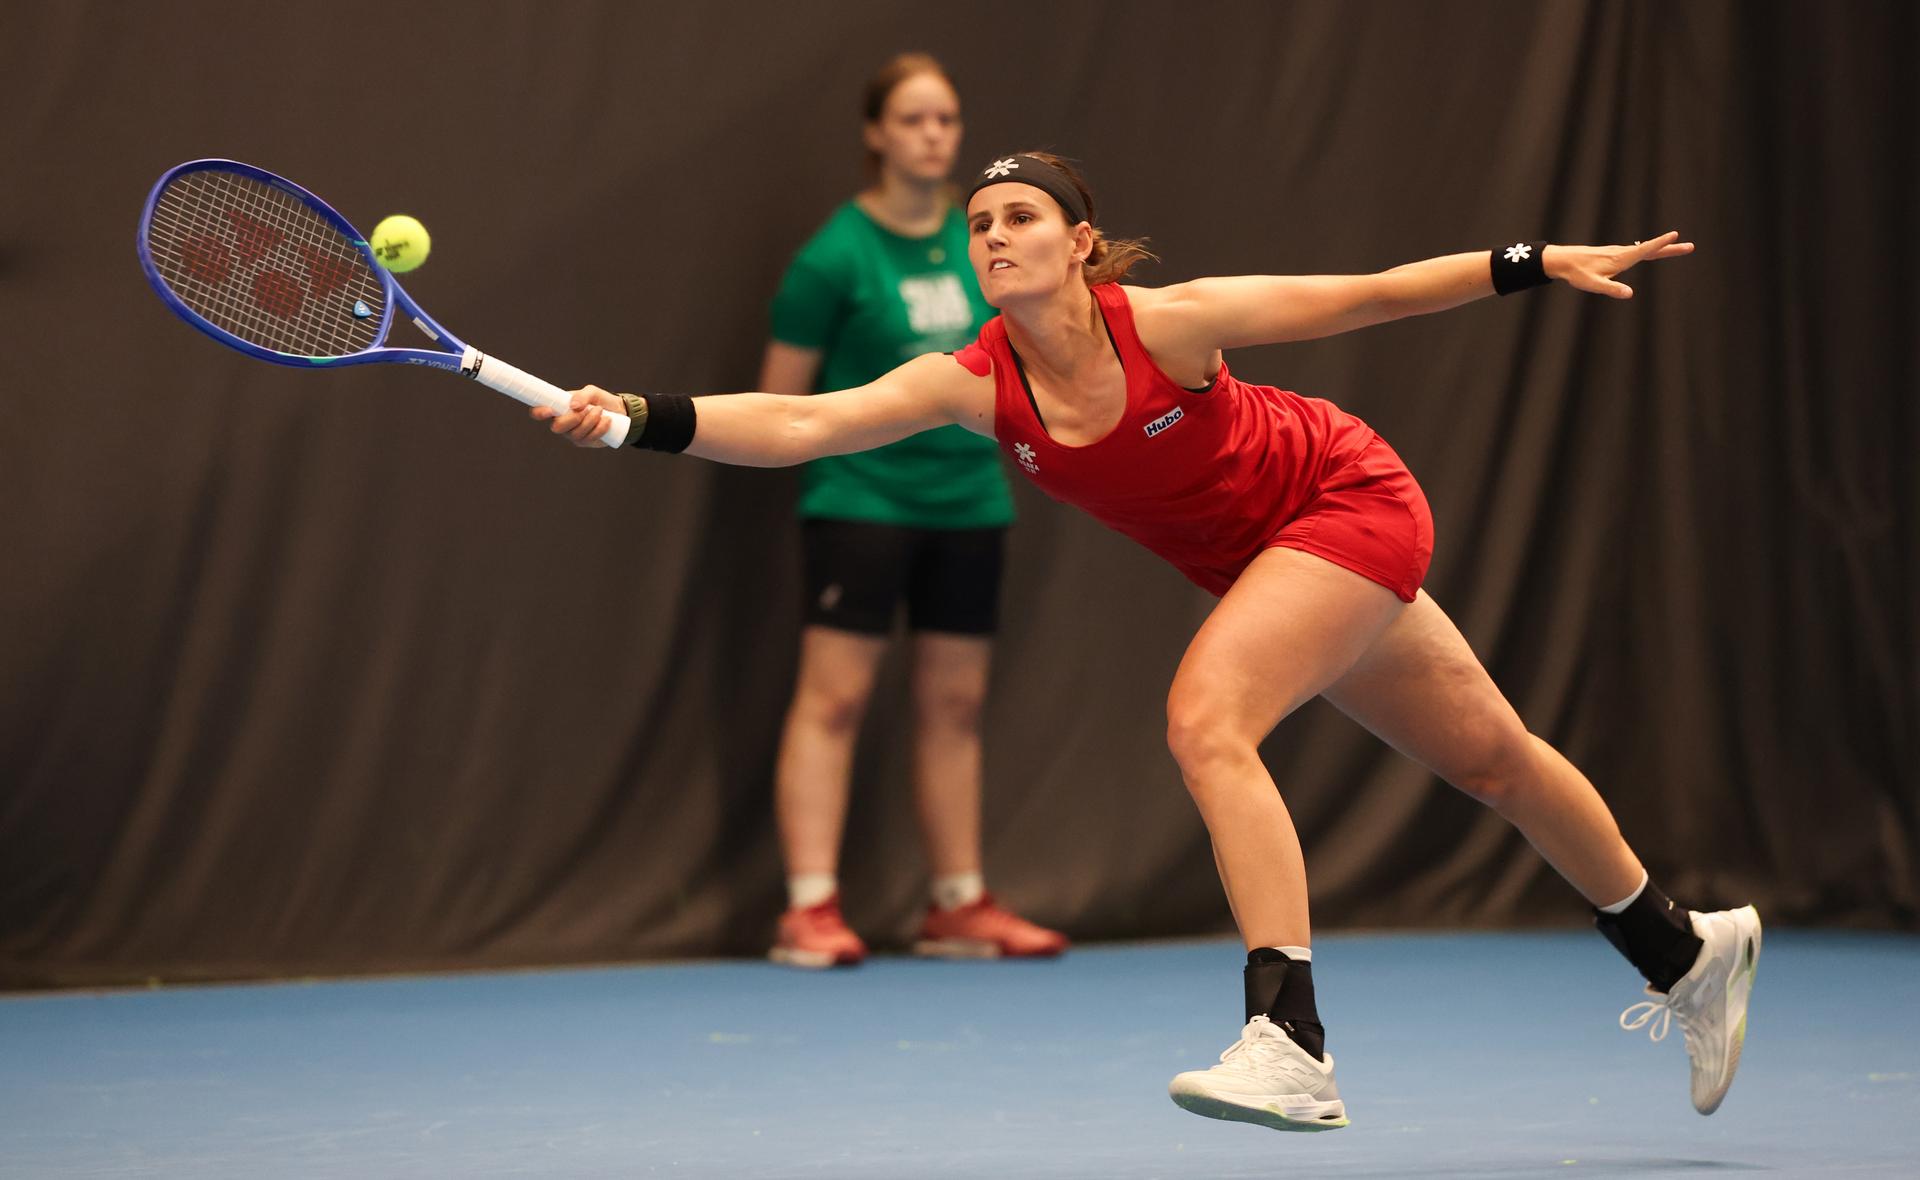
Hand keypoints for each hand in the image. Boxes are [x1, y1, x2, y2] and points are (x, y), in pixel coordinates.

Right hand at [531, 384, 624, 446]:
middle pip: (557, 427)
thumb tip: (574, 406)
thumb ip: (583, 395)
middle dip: (574, 418)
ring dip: (590, 421)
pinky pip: (589, 439)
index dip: (539, 413)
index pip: (539, 413)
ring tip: (600, 411)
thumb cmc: (599, 400)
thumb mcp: (592, 392)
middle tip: (588, 409)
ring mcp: (572, 434)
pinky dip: (599, 428)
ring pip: (575, 434)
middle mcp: (561, 423)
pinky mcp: (585, 442)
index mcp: (557, 408)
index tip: (549, 410)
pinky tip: (607, 421)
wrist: (618, 411)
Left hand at [1545, 231, 1694, 299]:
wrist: (1563, 261)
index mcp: (1621, 259)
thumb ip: (1612, 289)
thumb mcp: (1594, 285)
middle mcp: (1622, 253)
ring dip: (1662, 248)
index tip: (1676, 235)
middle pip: (1651, 249)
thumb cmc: (1578, 273)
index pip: (1645, 250)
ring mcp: (1619, 253)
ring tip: (1678, 247)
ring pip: (1645, 249)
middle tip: (1690, 246)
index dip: (1660, 243)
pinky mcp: (1614, 255)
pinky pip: (1637, 251)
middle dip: (1670, 248)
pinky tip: (1651, 251)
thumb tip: (1630, 293)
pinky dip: (1649, 249)